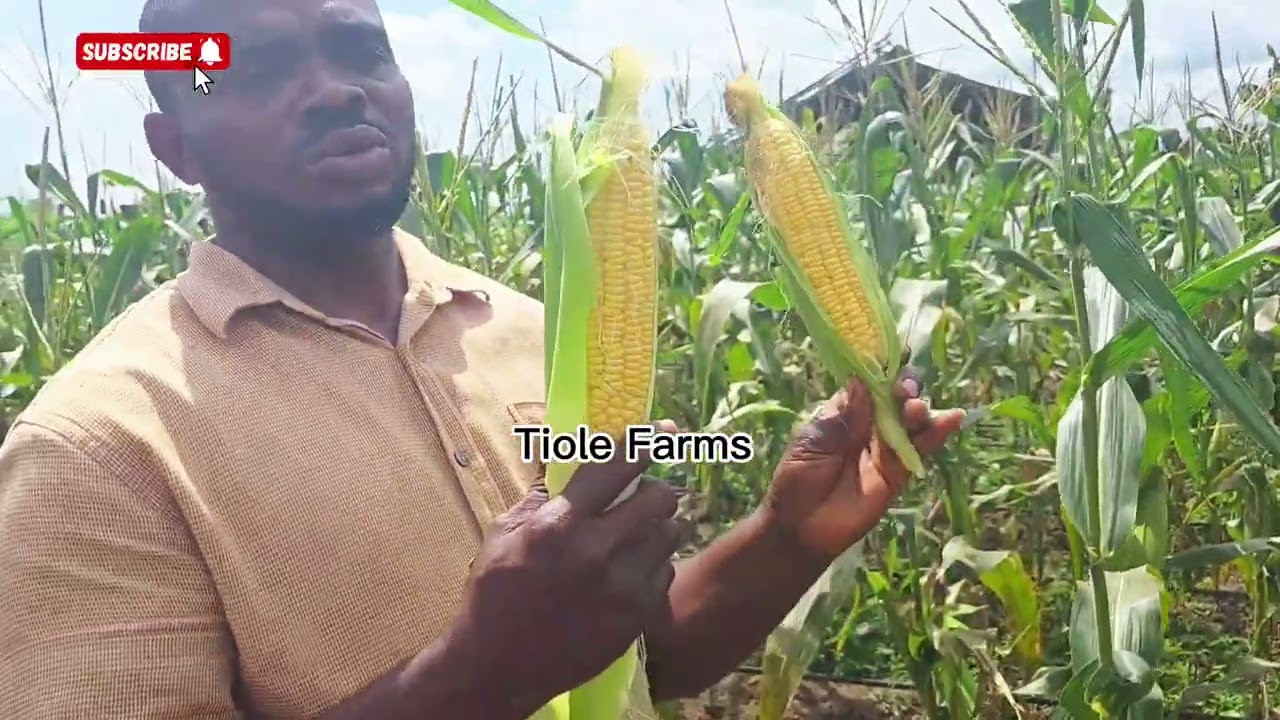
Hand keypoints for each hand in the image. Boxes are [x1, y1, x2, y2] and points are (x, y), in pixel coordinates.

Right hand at [451, 424, 682, 715]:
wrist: (500, 665)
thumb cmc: (495, 592)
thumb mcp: (504, 533)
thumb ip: (541, 496)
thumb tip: (567, 460)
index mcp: (559, 524)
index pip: (615, 468)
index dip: (643, 443)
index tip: (663, 430)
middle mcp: (596, 552)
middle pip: (658, 499)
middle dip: (657, 489)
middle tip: (650, 492)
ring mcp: (622, 587)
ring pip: (669, 535)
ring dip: (660, 526)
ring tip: (641, 532)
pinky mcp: (636, 617)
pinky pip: (665, 573)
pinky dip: (655, 565)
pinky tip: (632, 570)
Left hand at [761, 372, 964, 560]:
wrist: (800, 527)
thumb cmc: (797, 480)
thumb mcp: (813, 442)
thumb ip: (842, 417)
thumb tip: (862, 384)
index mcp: (843, 413)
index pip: (867, 384)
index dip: (880, 370)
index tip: (894, 356)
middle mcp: (867, 426)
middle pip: (893, 399)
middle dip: (902, 388)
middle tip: (903, 390)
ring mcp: (884, 449)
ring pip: (909, 421)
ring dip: (918, 409)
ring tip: (915, 408)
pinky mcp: (898, 473)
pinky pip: (919, 450)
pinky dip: (937, 434)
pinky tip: (953, 418)